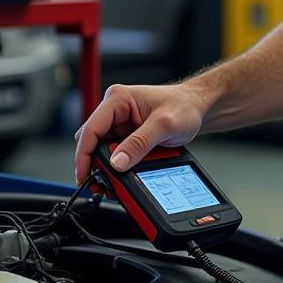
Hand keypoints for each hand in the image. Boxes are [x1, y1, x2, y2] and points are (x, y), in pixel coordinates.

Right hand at [73, 83, 205, 183]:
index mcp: (118, 99)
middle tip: (99, 184)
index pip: (91, 129)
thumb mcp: (164, 125)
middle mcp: (115, 109)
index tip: (84, 175)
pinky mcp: (127, 134)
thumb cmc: (184, 106)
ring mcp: (120, 122)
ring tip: (112, 183)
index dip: (83, 155)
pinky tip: (122, 176)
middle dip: (93, 164)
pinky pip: (114, 153)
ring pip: (101, 149)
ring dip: (106, 167)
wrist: (198, 107)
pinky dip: (117, 166)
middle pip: (92, 141)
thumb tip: (117, 162)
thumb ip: (140, 143)